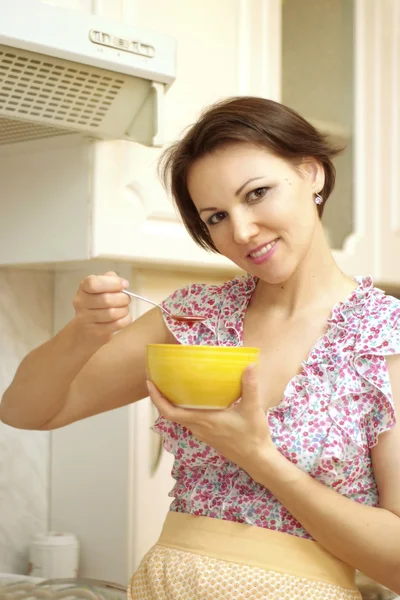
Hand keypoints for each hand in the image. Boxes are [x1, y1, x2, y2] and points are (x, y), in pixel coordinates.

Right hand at [72, 271, 131, 343]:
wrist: (86, 328)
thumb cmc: (98, 303)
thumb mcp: (102, 287)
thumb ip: (111, 279)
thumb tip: (123, 283)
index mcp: (83, 287)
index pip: (93, 283)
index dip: (112, 283)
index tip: (125, 285)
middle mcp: (81, 302)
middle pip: (106, 299)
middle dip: (123, 298)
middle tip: (127, 299)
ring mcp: (85, 318)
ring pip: (112, 313)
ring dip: (124, 310)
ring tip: (125, 308)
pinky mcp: (94, 332)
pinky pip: (115, 325)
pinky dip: (125, 320)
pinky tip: (125, 317)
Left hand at [147, 364, 273, 473]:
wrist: (256, 459)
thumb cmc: (252, 436)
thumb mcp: (252, 409)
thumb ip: (250, 387)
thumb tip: (249, 365)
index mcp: (203, 420)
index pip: (170, 412)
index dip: (157, 399)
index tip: (150, 383)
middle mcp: (198, 427)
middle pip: (170, 413)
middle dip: (161, 396)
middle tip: (158, 377)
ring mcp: (201, 433)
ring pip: (179, 417)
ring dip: (171, 402)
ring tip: (171, 384)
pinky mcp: (207, 434)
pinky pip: (189, 420)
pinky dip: (184, 408)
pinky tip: (193, 397)